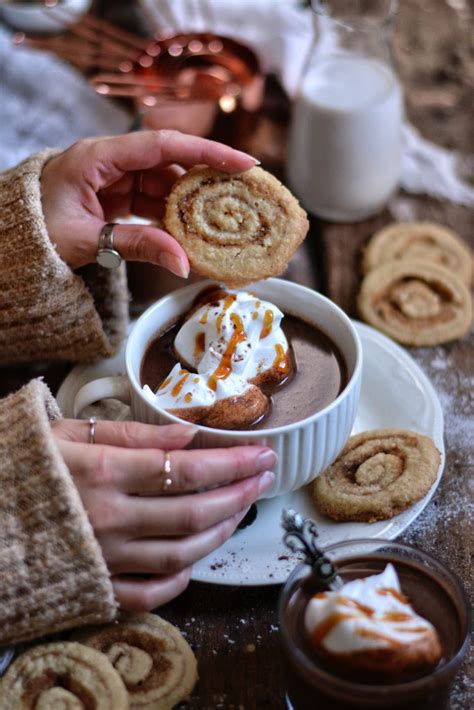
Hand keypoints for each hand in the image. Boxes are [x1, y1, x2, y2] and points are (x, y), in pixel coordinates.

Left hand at [40, 130, 256, 274]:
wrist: (14, 242)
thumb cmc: (37, 233)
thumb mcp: (87, 240)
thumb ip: (138, 245)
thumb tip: (184, 263)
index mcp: (96, 157)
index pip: (162, 145)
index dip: (206, 152)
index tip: (243, 162)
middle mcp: (110, 160)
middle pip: (169, 160)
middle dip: (206, 177)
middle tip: (243, 193)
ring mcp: (114, 177)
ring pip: (165, 182)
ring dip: (190, 202)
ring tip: (221, 219)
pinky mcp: (116, 195)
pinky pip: (153, 199)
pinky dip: (172, 215)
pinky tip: (191, 230)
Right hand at [51, 419, 275, 609]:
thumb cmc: (24, 464)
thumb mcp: (70, 433)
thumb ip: (130, 434)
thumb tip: (186, 434)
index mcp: (104, 473)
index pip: (189, 470)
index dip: (234, 463)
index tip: (261, 453)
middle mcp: (110, 518)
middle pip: (194, 512)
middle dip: (240, 494)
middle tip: (265, 477)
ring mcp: (105, 557)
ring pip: (181, 553)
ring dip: (221, 532)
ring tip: (241, 509)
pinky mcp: (95, 585)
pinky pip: (149, 593)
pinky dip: (180, 579)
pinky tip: (195, 558)